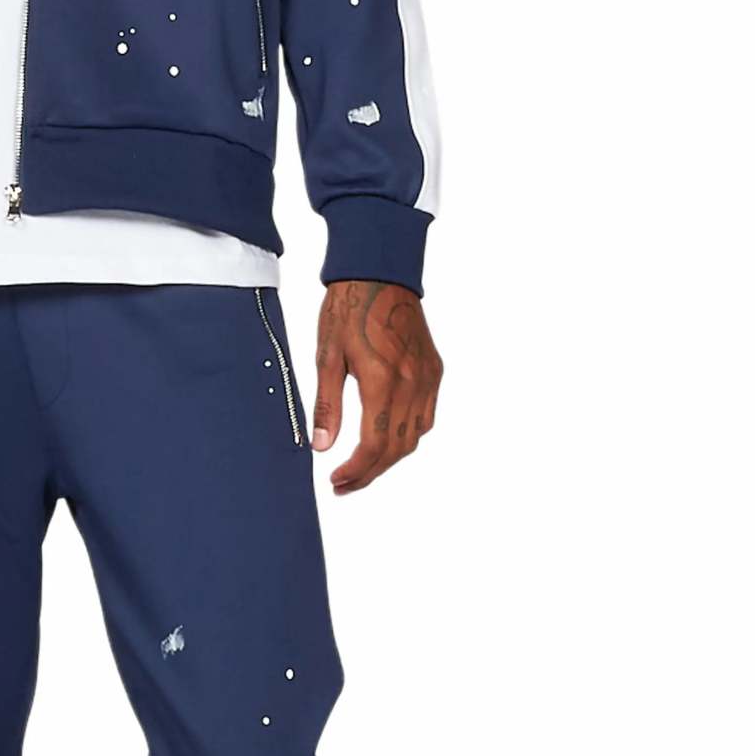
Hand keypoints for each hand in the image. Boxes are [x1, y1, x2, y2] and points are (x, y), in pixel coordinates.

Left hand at [313, 281, 441, 495]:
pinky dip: (408, 435)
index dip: (356, 471)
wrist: (380, 271)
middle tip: (344, 484)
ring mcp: (427, 378)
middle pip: (397, 449)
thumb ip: (327, 405)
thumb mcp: (327, 356)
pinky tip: (387, 437)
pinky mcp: (434, 370)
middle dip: (370, 472)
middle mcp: (412, 383)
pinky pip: (426, 416)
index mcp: (382, 381)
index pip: (374, 445)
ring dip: (390, 458)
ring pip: (415, 437)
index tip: (337, 482)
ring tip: (362, 465)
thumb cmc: (348, 309)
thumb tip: (320, 446)